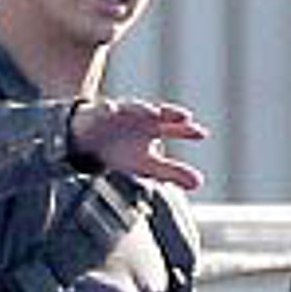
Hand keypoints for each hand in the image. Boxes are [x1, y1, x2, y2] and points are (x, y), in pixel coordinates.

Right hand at [70, 97, 207, 189]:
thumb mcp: (148, 165)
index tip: (202, 134)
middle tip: (185, 117)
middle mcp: (137, 117)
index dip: (187, 130)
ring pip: (131, 108)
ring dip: (142, 108)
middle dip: (169, 114)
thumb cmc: (123, 151)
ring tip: (153, 112)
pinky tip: (110, 108)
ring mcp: (118, 113)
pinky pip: (101, 110)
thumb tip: (199, 183)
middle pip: (157, 114)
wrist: (88, 142)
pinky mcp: (97, 114)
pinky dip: (106, 108)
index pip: (172, 127)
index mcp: (152, 128)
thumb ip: (173, 172)